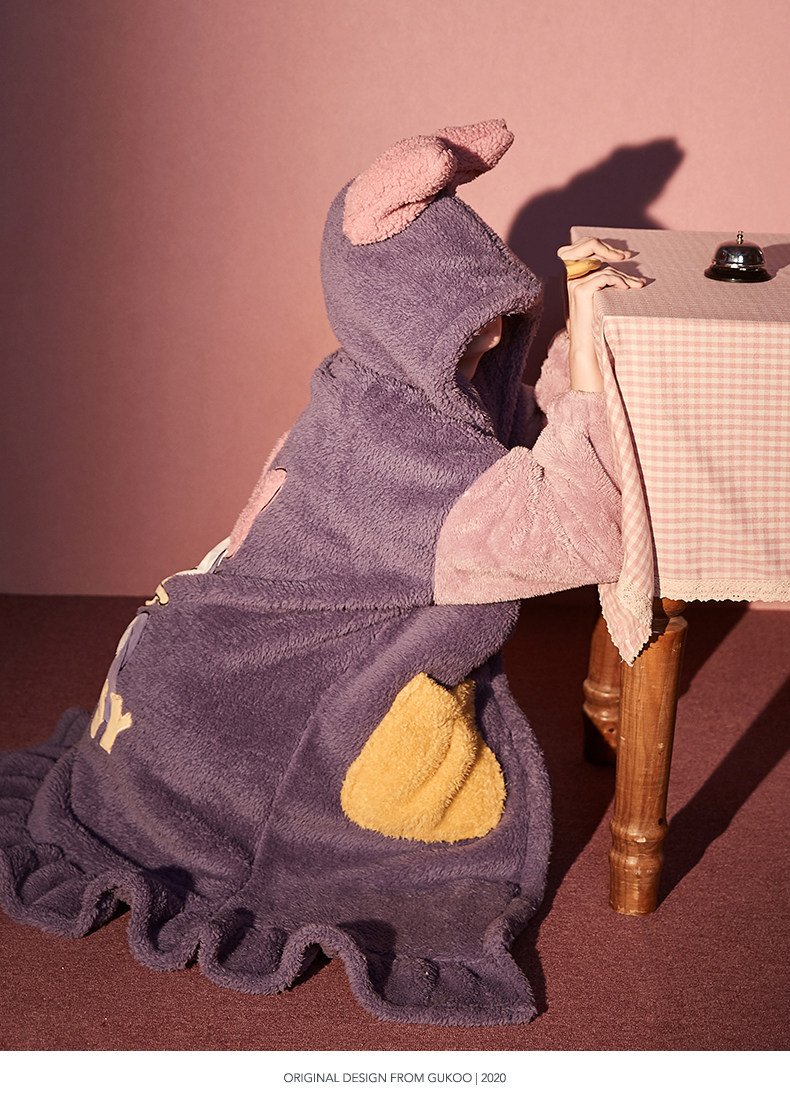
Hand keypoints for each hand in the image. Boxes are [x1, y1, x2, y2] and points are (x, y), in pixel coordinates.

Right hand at [557, 238, 644, 391]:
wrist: (587, 347)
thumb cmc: (596, 324)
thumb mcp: (598, 297)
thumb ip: (601, 279)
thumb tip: (622, 262)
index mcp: (573, 275)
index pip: (582, 245)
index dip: (602, 245)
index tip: (623, 256)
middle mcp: (570, 276)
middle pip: (588, 244)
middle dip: (610, 248)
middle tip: (627, 257)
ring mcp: (574, 283)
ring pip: (604, 267)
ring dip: (624, 276)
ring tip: (637, 286)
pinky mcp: (580, 291)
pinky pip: (605, 277)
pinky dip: (619, 281)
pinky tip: (627, 289)